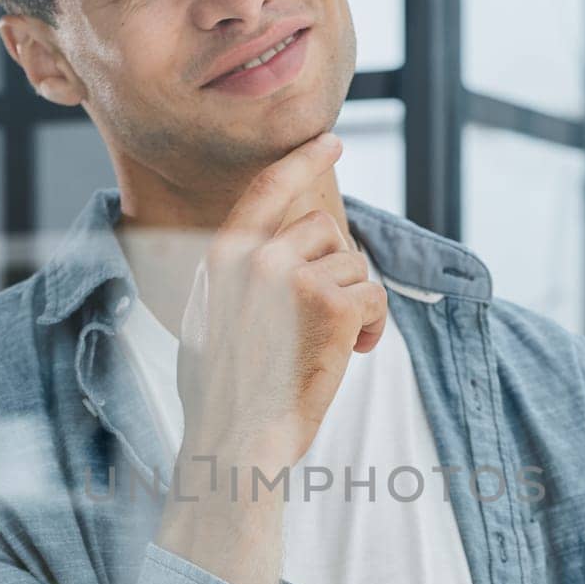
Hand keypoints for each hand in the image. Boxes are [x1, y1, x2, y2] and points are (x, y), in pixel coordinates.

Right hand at [177, 132, 388, 470]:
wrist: (235, 441)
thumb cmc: (223, 395)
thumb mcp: (211, 318)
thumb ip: (239, 278)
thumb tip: (273, 254)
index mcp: (222, 257)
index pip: (267, 188)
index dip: (304, 161)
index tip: (331, 142)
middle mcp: (256, 257)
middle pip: (324, 229)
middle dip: (337, 266)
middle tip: (326, 316)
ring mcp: (293, 278)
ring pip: (353, 265)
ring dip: (354, 305)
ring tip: (331, 346)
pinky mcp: (332, 305)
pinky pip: (373, 296)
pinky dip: (373, 328)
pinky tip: (350, 354)